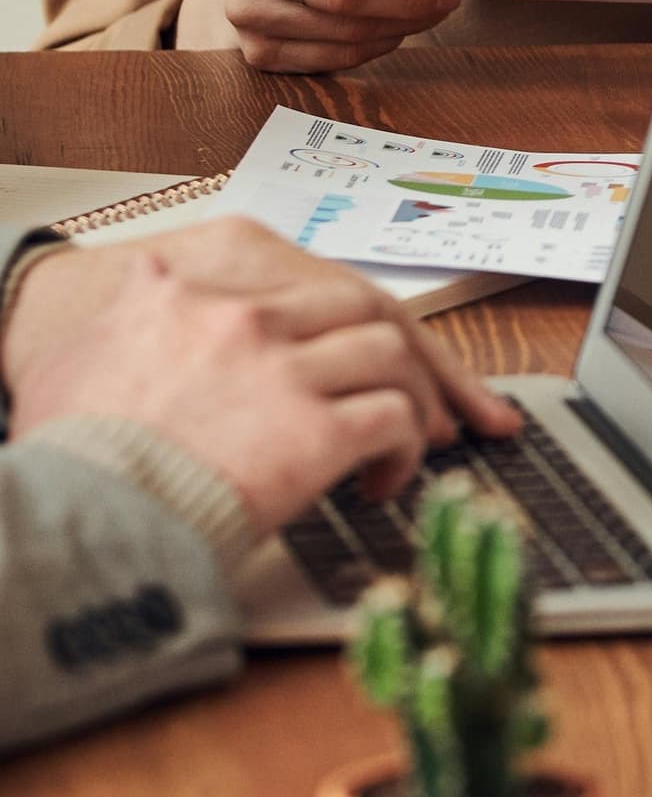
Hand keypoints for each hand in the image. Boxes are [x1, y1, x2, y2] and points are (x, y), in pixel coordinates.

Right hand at [5, 219, 516, 443]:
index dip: (344, 323)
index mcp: (191, 293)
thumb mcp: (83, 355)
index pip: (301, 287)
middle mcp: (246, 319)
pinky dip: (405, 449)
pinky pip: (395, 420)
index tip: (363, 351)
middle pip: (364, 309)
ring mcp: (286, 370)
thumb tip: (148, 280)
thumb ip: (134, 310)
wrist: (76, 519)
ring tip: (412, 439)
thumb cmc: (73, 455)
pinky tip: (382, 480)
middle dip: (407, 353)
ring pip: (393, 356)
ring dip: (415, 400)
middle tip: (430, 395)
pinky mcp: (317, 428)